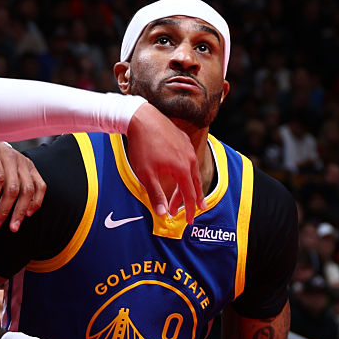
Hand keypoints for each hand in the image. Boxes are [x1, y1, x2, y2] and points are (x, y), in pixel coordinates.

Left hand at [0, 142, 45, 230]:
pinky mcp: (31, 168)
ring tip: (13, 226)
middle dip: (5, 209)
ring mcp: (23, 161)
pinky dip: (37, 201)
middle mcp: (11, 155)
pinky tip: (28, 213)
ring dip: (21, 210)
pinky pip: (40, 185)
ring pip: (28, 189)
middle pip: (13, 186)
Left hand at [125, 103, 203, 221]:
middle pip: (195, 183)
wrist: (141, 118)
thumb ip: (156, 194)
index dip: (190, 210)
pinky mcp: (183, 139)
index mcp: (182, 169)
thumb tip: (162, 214)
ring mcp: (187, 147)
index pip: (189, 195)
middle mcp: (190, 158)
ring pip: (193, 170)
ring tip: (193, 193)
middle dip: (194, 199)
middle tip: (197, 211)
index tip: (189, 221)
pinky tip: (184, 171)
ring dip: (191, 184)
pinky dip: (187, 169)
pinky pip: (189, 158)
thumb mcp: (146, 174)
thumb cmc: (141, 147)